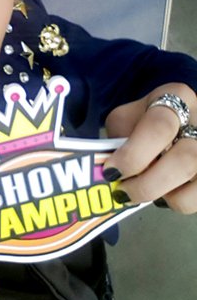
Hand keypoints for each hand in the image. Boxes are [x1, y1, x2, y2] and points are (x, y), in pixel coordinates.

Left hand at [103, 83, 196, 213]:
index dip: (134, 154)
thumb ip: (119, 138)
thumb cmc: (143, 123)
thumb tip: (112, 172)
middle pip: (185, 158)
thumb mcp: (126, 119)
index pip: (159, 126)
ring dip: (163, 195)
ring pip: (195, 182)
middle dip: (148, 183)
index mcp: (176, 97)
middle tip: (123, 192)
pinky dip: (177, 202)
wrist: (171, 125)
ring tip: (142, 192)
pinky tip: (164, 193)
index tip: (111, 171)